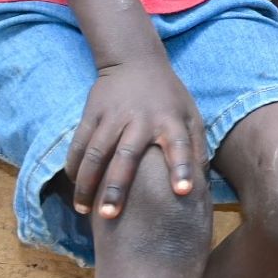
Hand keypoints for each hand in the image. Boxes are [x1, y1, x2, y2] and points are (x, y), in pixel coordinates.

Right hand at [66, 55, 208, 219]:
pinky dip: (73, 166)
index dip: (183, 168)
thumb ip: (197, 148)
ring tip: (83, 210)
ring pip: (96, 153)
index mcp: (171, 120)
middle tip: (109, 216)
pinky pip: (79, 143)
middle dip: (117, 186)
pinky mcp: (92, 113)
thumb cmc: (169, 97)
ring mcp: (113, 116)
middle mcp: (141, 119)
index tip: (183, 192)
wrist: (135, 60)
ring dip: (87, 183)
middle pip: (127, 156)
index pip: (180, 146)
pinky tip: (73, 186)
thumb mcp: (191, 115)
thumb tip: (204, 187)